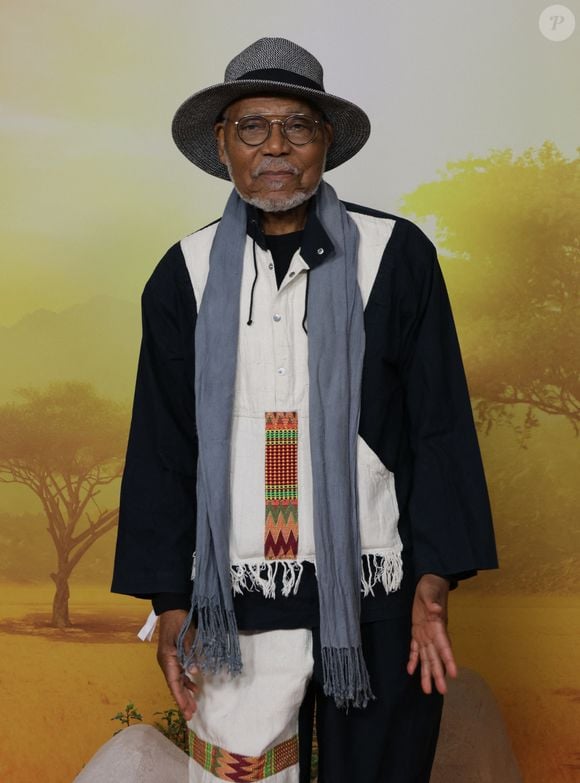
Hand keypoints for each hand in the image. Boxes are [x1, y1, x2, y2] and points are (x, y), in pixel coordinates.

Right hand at [156, 609, 197, 719]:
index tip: (186, 712)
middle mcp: (166, 662)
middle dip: (182, 700)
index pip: (173, 683)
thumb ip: (189, 653)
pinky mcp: (174, 654)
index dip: (180, 698)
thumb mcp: (185, 635)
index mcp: (166, 659)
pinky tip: (194, 687)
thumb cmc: (178, 619)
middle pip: (174, 685)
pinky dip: (186, 681)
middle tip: (191, 715)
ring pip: (177, 680)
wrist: (172, 606)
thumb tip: (193, 671)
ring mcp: (170, 658)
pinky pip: (180, 672)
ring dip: (185, 693)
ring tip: (193, 706)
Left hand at [407, 574, 457, 694]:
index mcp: (438, 626)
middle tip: (442, 691)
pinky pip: (415, 649)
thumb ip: (432, 603)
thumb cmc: (431, 587)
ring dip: (427, 673)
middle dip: (439, 674)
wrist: (430, 583)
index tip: (454, 674)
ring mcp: (425, 635)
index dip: (448, 660)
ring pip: (427, 658)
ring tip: (427, 690)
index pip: (444, 646)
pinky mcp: (417, 632)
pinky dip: (414, 660)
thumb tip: (436, 609)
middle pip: (436, 657)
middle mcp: (433, 634)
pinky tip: (411, 672)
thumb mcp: (430, 593)